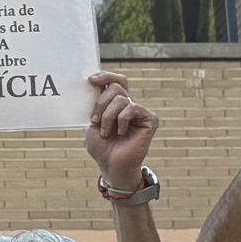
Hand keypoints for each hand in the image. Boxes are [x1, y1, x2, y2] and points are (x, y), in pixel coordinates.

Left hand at [85, 72, 157, 193]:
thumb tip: (92, 82)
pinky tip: (121, 132)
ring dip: (107, 116)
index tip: (90, 80)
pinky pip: (132, 108)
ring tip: (106, 132)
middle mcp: (130, 104)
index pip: (116, 80)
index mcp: (117, 103)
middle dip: (100, 103)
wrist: (111, 166)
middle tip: (94, 121)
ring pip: (120, 99)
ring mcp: (140, 112)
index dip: (105, 75)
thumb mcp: (92, 121)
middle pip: (116, 87)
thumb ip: (94, 103)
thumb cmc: (102, 147)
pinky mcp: (150, 119)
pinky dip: (121, 120)